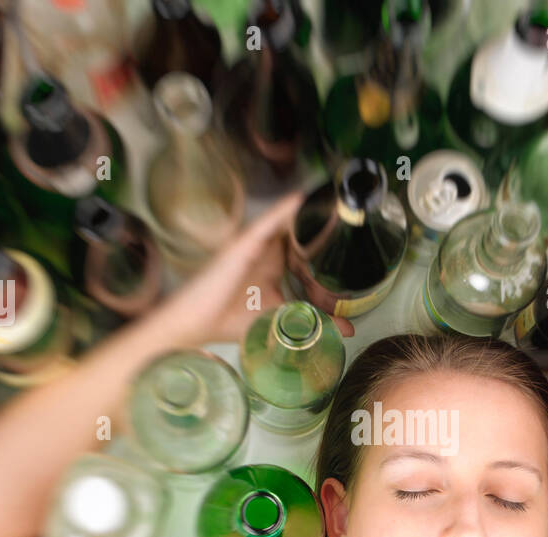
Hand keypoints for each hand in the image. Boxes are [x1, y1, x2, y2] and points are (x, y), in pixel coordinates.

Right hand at [155, 191, 355, 344]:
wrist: (196, 323)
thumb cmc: (232, 321)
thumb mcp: (284, 319)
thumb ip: (316, 320)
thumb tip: (350, 329)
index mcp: (274, 265)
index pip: (304, 245)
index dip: (325, 237)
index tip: (351, 230)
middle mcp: (265, 251)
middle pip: (297, 228)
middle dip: (321, 219)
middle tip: (349, 209)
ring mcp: (253, 244)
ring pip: (284, 222)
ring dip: (306, 209)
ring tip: (334, 195)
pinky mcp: (242, 244)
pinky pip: (265, 224)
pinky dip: (282, 211)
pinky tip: (301, 198)